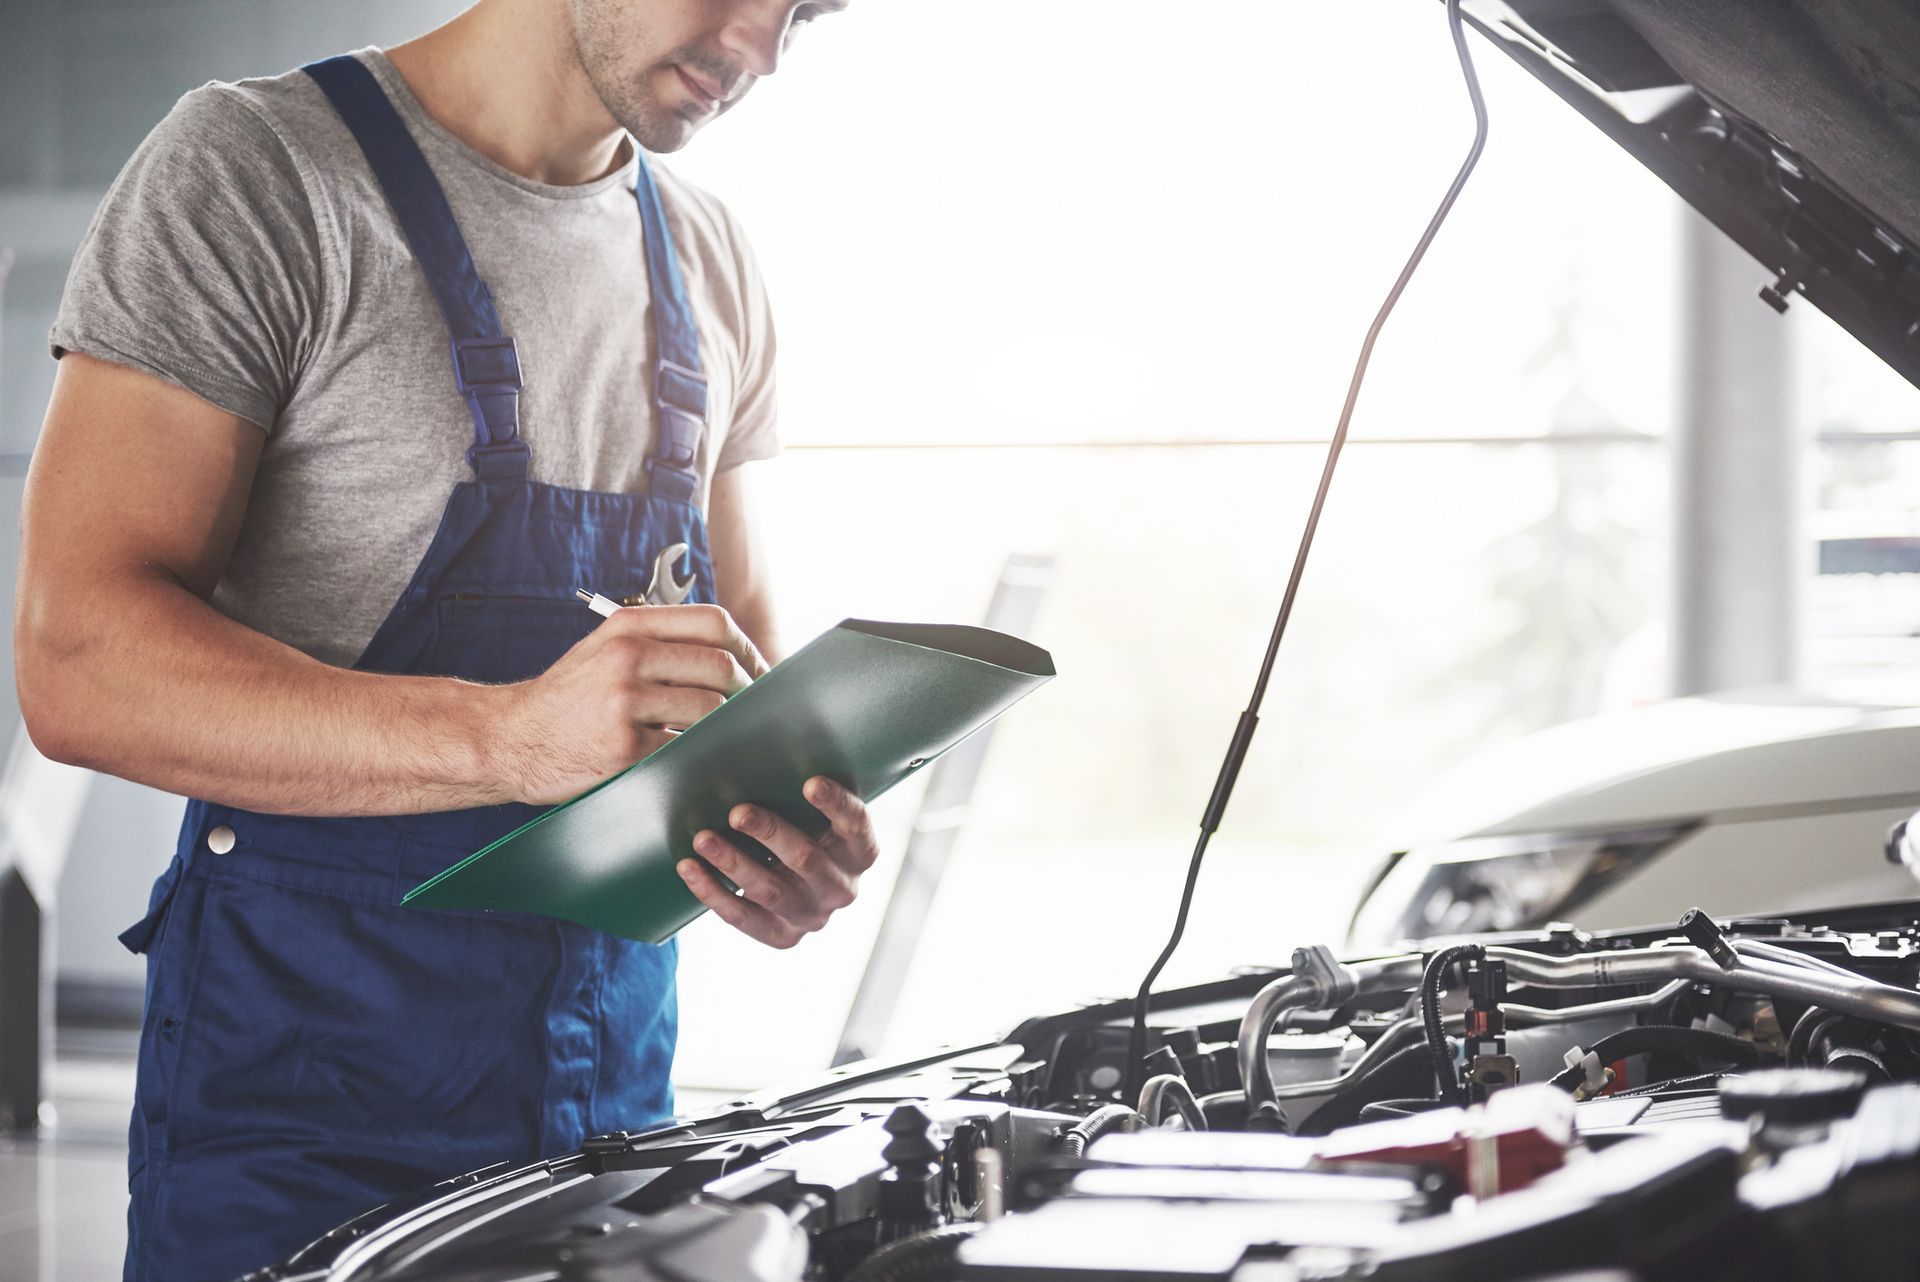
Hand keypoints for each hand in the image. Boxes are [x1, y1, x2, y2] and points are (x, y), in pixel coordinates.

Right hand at [497, 604, 768, 804]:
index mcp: (628, 627)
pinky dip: (700, 753)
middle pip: (719, 665)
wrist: (510, 738)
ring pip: (710, 709)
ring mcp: (625, 701)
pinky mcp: (625, 746)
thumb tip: (733, 658)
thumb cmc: (568, 698)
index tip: (759, 672)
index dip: (747, 648)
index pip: (713, 622)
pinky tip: (699, 758)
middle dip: (748, 691)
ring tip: (728, 736)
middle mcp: (627, 656)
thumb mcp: (605, 650)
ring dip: (727, 726)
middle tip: (755, 711)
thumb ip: (660, 644)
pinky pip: (685, 747)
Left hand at [677, 776, 877, 948]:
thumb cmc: (803, 830)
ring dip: (733, 863)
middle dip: (769, 833)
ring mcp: (812, 916)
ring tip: (703, 838)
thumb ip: (803, 794)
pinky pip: (742, 918)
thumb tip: (757, 756)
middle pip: (806, 859)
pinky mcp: (783, 937)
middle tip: (738, 811)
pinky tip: (689, 868)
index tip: (810, 782)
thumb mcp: (815, 814)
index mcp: (861, 851)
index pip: (855, 825)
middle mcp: (843, 888)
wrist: (799, 886)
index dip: (835, 805)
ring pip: (769, 890)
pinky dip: (712, 892)